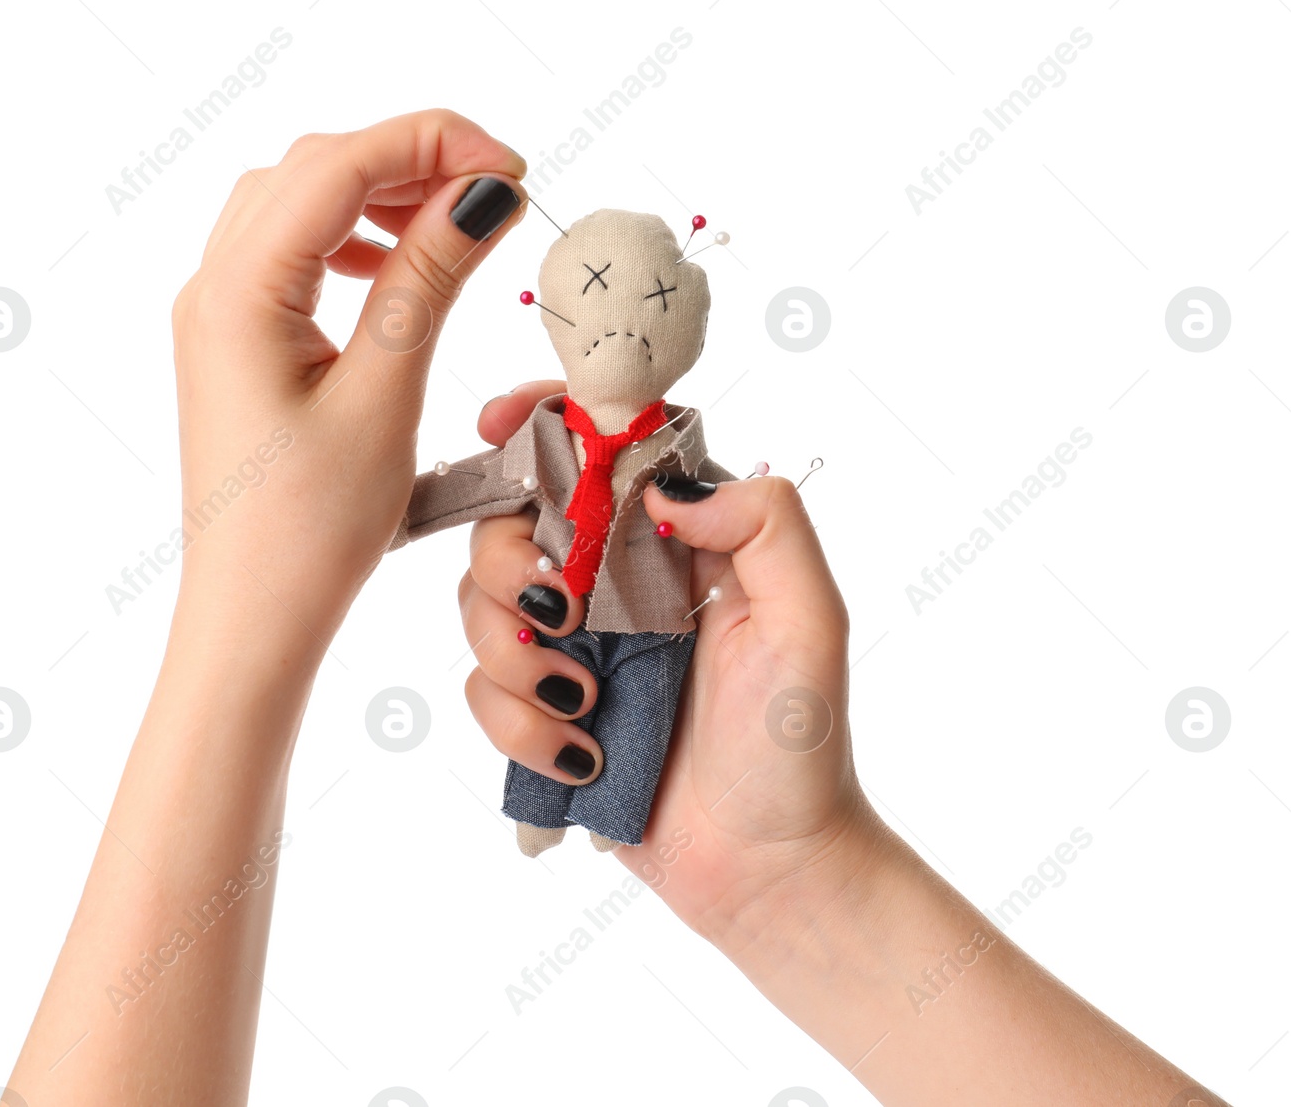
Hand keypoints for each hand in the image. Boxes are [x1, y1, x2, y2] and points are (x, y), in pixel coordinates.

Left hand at [169, 109, 527, 660]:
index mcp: (238, 292)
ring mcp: (218, 314)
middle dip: (411, 161)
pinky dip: (351, 241)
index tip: (514, 170)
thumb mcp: (385, 394)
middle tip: (498, 194)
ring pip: (300, 205)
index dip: (434, 144)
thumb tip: (482, 194)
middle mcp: (213, 287)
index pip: (339, 165)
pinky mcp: (237, 344)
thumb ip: (428, 279)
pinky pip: (290, 255)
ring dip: (380, 197)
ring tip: (454, 228)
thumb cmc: (310, 529)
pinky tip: (396, 271)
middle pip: (315, 170)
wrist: (254, 617)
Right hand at [457, 382, 875, 941]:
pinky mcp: (543, 715)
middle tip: (557, 612)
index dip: (540, 425)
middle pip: (510, 525)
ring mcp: (574, 650)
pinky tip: (579, 754)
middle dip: (510, 564)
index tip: (498, 421)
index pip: (598, 455)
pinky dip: (517, 724)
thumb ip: (767, 525)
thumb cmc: (800, 748)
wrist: (767, 870)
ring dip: (510, 652)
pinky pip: (480, 692)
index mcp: (679, 544)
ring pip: (478, 607)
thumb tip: (666, 482)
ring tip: (579, 701)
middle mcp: (616, 585)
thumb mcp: (812, 622)